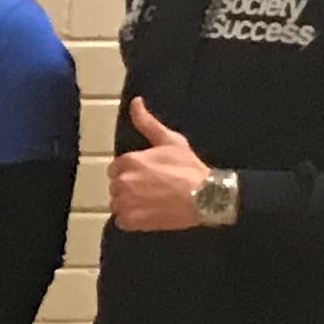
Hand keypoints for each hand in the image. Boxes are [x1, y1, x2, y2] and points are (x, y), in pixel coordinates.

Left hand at [110, 97, 214, 231]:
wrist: (206, 197)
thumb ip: (147, 122)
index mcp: (129, 162)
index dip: (132, 170)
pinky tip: (150, 213)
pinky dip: (133, 219)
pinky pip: (122, 220)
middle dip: (130, 186)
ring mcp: (126, 203)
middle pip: (117, 185)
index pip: (117, 167)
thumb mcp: (170, 140)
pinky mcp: (131, 221)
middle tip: (154, 188)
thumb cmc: (189, 168)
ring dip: (130, 203)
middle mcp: (122, 182)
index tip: (149, 174)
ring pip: (118, 203)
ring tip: (153, 201)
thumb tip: (135, 101)